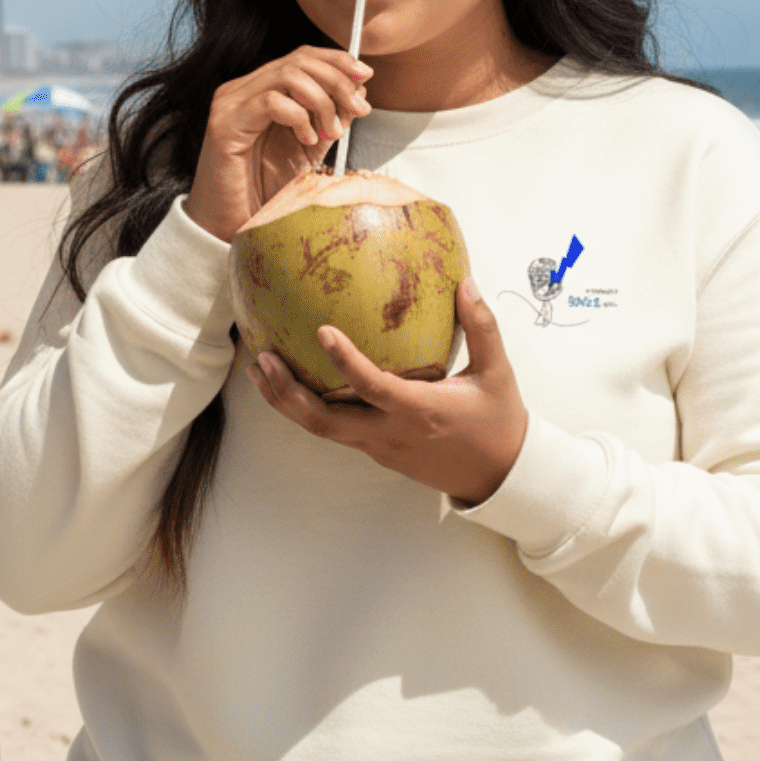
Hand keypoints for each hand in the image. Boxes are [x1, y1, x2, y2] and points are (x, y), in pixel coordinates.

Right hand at [185, 46, 372, 242]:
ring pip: (287, 74)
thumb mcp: (310, 149)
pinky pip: (271, 101)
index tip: (365, 75)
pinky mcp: (225, 124)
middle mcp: (242, 90)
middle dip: (337, 80)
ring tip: (333, 131)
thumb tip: (359, 91)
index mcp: (260, 91)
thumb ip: (330, 118)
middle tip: (359, 107)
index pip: (302, 56)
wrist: (231, 226)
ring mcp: (230, 104)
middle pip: (298, 60)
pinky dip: (299, 117)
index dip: (337, 60)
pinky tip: (307, 140)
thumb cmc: (264, 192)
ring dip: (322, 100)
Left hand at [246, 279, 527, 505]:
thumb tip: (465, 283)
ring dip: (287, 402)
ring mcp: (379, 447)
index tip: (322, 331)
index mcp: (420, 410)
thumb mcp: (497, 373)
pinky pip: (335, 431)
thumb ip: (482, 328)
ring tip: (260, 370)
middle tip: (263, 358)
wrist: (499, 477)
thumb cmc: (498, 422)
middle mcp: (392, 432)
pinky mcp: (377, 451)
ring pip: (322, 429)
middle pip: (325, 421)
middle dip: (288, 393)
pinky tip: (292, 384)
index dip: (345, 361)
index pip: (373, 387)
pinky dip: (307, 409)